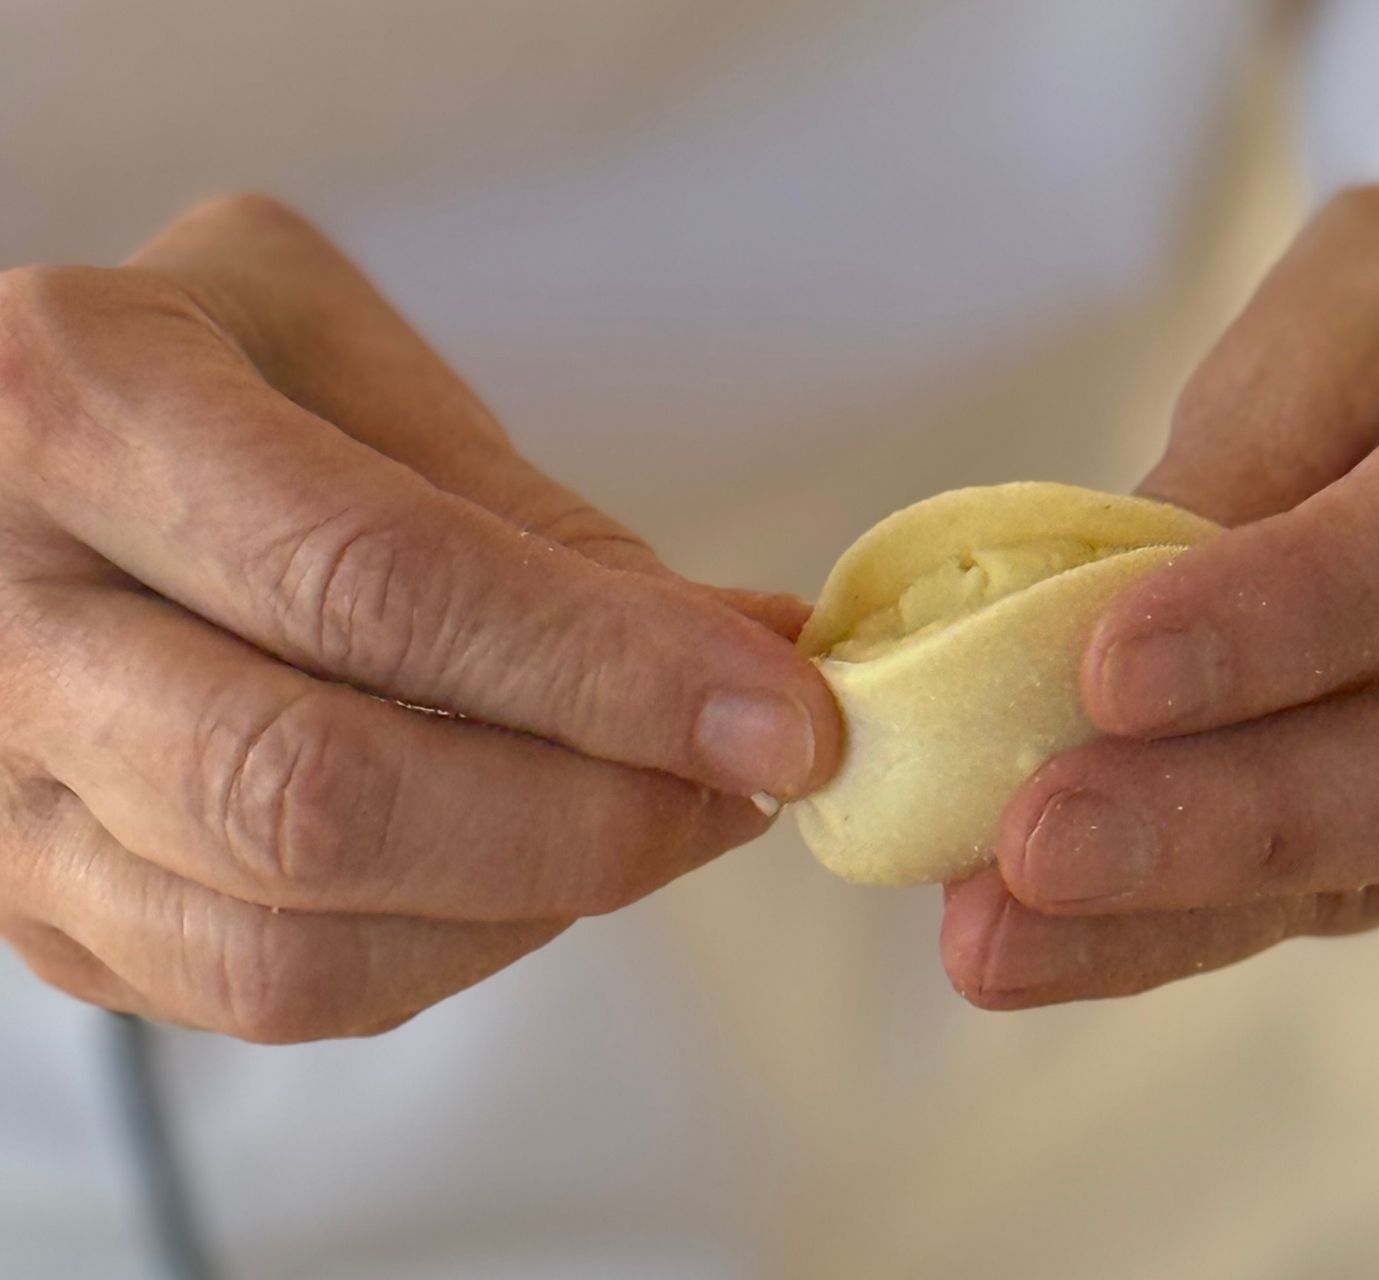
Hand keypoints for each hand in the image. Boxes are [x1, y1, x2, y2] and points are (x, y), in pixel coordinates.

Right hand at [0, 196, 840, 1040]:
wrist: (6, 459)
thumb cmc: (204, 377)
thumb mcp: (351, 363)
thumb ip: (532, 520)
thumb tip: (757, 652)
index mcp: (78, 406)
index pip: (373, 580)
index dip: (607, 671)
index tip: (788, 718)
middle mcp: (1, 615)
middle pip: (312, 796)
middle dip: (584, 820)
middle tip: (737, 788)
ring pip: (285, 945)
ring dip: (529, 905)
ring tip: (655, 820)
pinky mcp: (31, 906)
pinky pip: (264, 998)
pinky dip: (446, 952)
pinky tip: (532, 867)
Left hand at [943, 184, 1378, 1007]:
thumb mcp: (1344, 301)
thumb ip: (1246, 454)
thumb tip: (1069, 650)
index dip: (1307, 603)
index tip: (1109, 671)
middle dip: (1253, 808)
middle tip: (1039, 842)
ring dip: (1206, 903)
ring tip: (1007, 930)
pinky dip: (1218, 921)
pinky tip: (1072, 933)